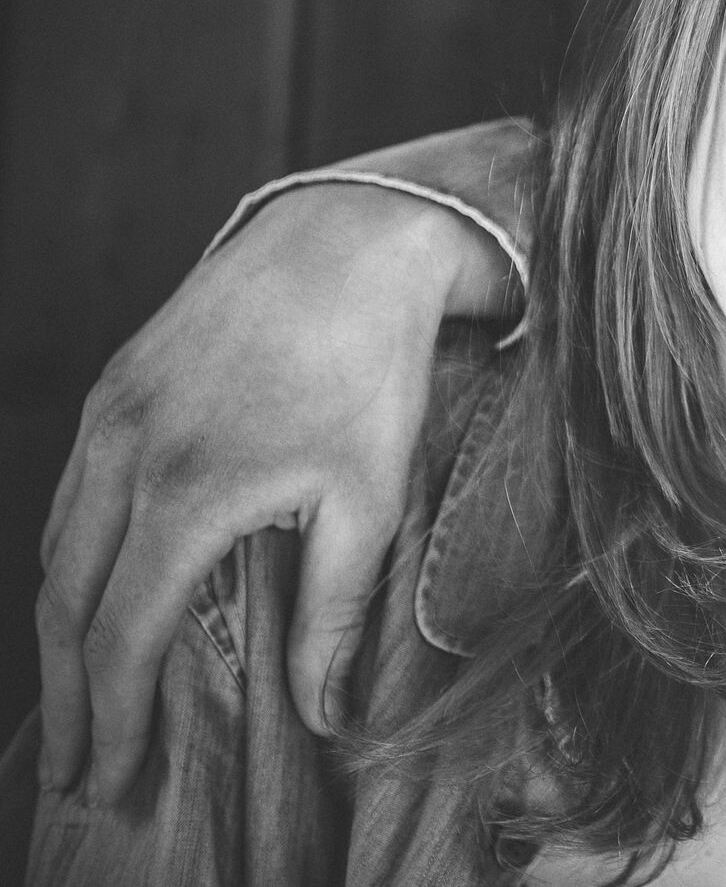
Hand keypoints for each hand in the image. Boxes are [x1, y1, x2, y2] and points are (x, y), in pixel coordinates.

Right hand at [36, 182, 514, 803]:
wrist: (349, 241)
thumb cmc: (373, 371)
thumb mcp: (370, 500)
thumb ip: (333, 613)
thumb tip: (322, 712)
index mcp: (185, 494)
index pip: (121, 637)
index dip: (111, 719)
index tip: (108, 780)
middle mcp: (124, 456)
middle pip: (66, 605)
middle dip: (68, 698)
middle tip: (73, 771)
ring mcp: (108, 416)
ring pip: (55, 548)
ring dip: (61, 632)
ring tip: (80, 699)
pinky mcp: (114, 386)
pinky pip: (70, 494)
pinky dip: (69, 560)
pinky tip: (92, 594)